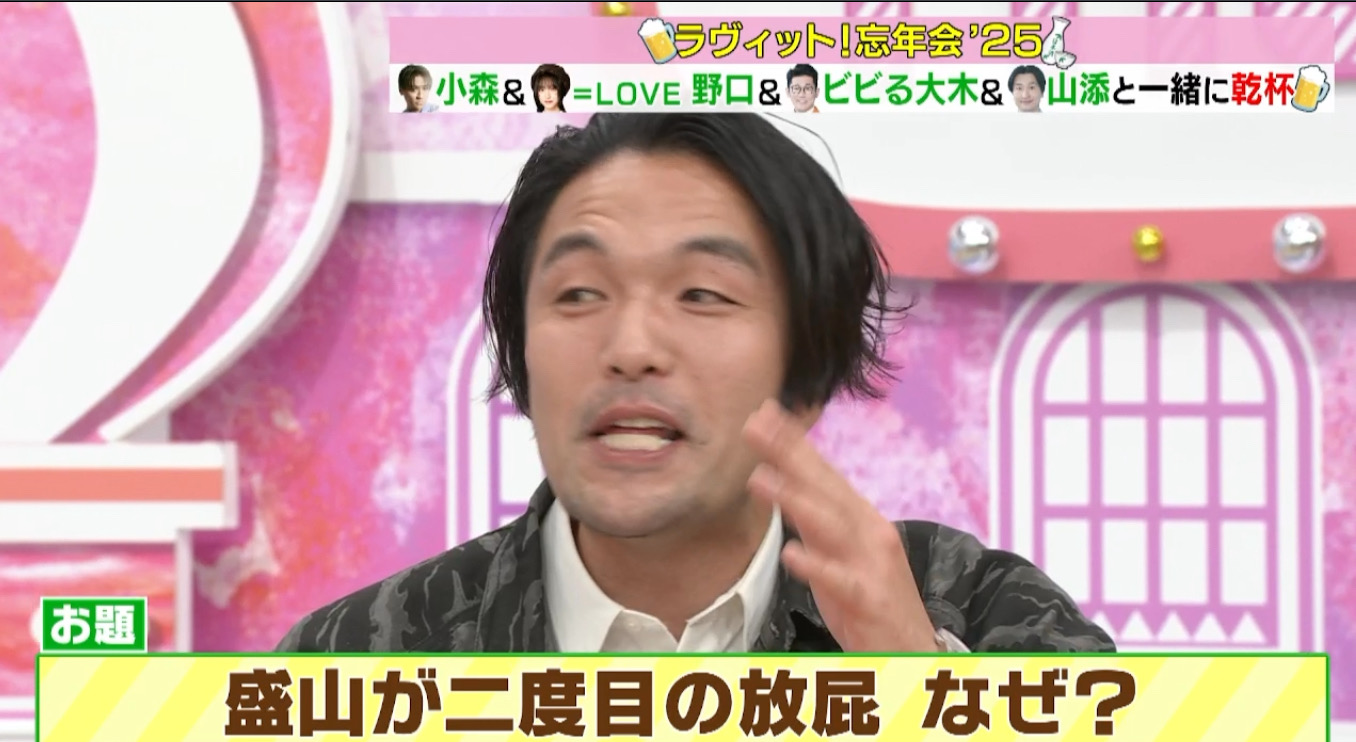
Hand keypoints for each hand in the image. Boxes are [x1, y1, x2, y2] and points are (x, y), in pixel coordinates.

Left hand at [743, 400, 938, 652]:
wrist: (915, 653)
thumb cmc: (870, 603)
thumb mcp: (840, 554)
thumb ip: (814, 520)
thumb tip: (779, 483)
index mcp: (861, 519)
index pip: (824, 473)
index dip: (794, 443)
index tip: (763, 413)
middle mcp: (869, 533)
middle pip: (825, 487)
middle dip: (790, 454)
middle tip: (755, 425)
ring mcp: (872, 565)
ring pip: (830, 525)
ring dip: (794, 499)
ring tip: (759, 479)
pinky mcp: (870, 600)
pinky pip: (839, 581)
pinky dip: (816, 565)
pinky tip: (791, 553)